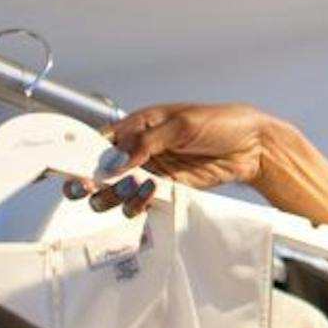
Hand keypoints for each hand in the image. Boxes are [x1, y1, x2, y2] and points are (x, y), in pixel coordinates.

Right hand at [68, 103, 302, 217]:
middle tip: (93, 188)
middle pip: (102, 170)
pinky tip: (149, 196)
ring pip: (117, 191)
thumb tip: (119, 162)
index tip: (75, 169)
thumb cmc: (221, 123)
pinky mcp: (166, 189)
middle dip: (92, 181)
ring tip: (133, 188)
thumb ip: (148, 143)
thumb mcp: (183, 124)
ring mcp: (152, 171)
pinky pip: (141, 202)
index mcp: (140, 125)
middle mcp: (140, 149)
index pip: (101, 141)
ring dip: (117, 195)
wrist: (253, 146)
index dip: (84, 155)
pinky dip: (138, 204)